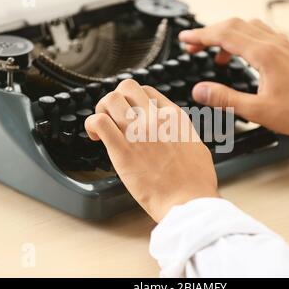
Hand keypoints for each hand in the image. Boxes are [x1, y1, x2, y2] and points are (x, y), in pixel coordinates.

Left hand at [85, 79, 218, 221]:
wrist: (189, 201)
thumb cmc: (196, 181)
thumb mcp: (196, 145)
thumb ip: (180, 131)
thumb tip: (171, 128)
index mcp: (174, 117)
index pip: (147, 90)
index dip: (134, 100)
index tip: (131, 114)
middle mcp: (155, 119)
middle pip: (126, 87)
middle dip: (116, 99)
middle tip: (113, 116)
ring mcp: (138, 132)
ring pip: (110, 100)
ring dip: (102, 110)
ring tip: (103, 127)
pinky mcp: (122, 150)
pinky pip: (99, 122)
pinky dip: (92, 125)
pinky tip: (96, 137)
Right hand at [180, 18, 288, 158]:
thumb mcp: (257, 110)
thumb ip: (225, 98)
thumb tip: (200, 90)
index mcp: (264, 54)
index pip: (224, 35)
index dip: (201, 36)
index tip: (185, 40)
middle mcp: (273, 44)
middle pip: (233, 26)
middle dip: (209, 33)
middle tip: (192, 47)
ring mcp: (282, 45)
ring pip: (247, 27)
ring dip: (226, 35)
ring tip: (213, 54)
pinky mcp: (287, 51)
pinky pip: (259, 34)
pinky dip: (242, 39)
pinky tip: (240, 55)